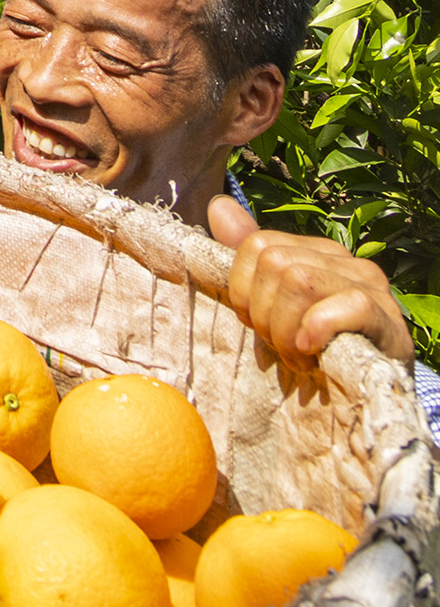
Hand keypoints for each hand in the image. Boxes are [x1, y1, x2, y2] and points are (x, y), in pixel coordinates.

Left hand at [207, 194, 413, 365]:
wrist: (367, 400)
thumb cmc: (316, 351)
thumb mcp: (273, 307)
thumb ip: (248, 258)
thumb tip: (219, 205)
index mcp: (315, 252)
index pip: (257, 244)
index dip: (244, 291)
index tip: (256, 326)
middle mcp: (344, 259)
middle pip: (275, 262)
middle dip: (266, 316)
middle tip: (283, 347)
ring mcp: (370, 285)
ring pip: (300, 280)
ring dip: (289, 332)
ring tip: (300, 357)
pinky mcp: (387, 317)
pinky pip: (346, 305)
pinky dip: (319, 330)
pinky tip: (315, 353)